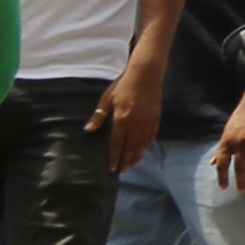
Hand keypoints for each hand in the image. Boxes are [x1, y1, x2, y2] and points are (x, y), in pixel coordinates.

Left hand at [97, 58, 163, 174]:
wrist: (146, 74)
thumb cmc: (123, 85)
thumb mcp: (107, 98)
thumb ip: (99, 116)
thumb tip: (88, 130)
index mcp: (122, 118)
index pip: (117, 143)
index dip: (115, 156)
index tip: (112, 167)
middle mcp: (136, 122)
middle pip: (130, 146)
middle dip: (125, 160)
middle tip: (121, 170)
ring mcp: (147, 120)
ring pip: (142, 143)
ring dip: (136, 156)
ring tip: (131, 165)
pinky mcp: (155, 117)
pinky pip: (151, 136)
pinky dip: (146, 146)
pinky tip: (142, 151)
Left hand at [220, 86, 244, 193]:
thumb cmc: (242, 115)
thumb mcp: (228, 130)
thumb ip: (222, 147)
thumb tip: (212, 163)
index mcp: (227, 140)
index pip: (222, 163)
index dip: (222, 176)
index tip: (224, 187)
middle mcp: (240, 143)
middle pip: (239, 167)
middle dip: (241, 181)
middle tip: (243, 191)